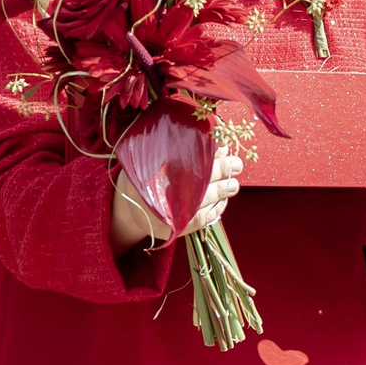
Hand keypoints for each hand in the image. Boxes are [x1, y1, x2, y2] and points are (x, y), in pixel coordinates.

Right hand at [110, 148, 243, 252]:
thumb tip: (209, 136)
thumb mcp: (148, 156)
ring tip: (234, 183)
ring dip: (224, 190)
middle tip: (237, 163)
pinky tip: (224, 200)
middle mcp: (164, 193)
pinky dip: (217, 209)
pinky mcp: (180, 227)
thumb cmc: (143, 177)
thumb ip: (171, 146)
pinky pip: (205, 218)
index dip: (210, 153)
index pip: (190, 160)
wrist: (129, 209)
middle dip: (223, 170)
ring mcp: (173, 212)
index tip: (223, 147)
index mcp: (156, 172)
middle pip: (203, 179)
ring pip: (207, 199)